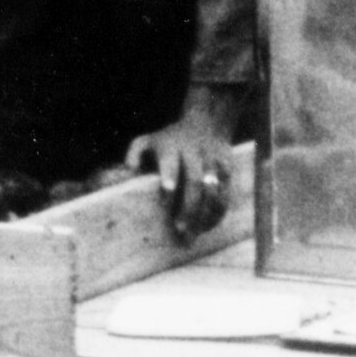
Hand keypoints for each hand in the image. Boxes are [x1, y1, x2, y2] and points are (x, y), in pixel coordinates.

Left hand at [124, 93, 242, 237]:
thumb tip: (128, 171)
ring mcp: (213, 161)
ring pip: (213, 190)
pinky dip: (217, 212)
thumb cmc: (169, 139)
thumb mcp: (149, 140)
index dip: (170, 177)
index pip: (171, 162)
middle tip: (179, 229)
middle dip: (188, 206)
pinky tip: (207, 227)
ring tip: (194, 234)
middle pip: (195, 181)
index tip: (166, 197)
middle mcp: (194, 153)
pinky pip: (225, 193)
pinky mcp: (227, 169)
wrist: (207, 122)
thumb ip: (135, 153)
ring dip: (204, 214)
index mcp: (172, 147)